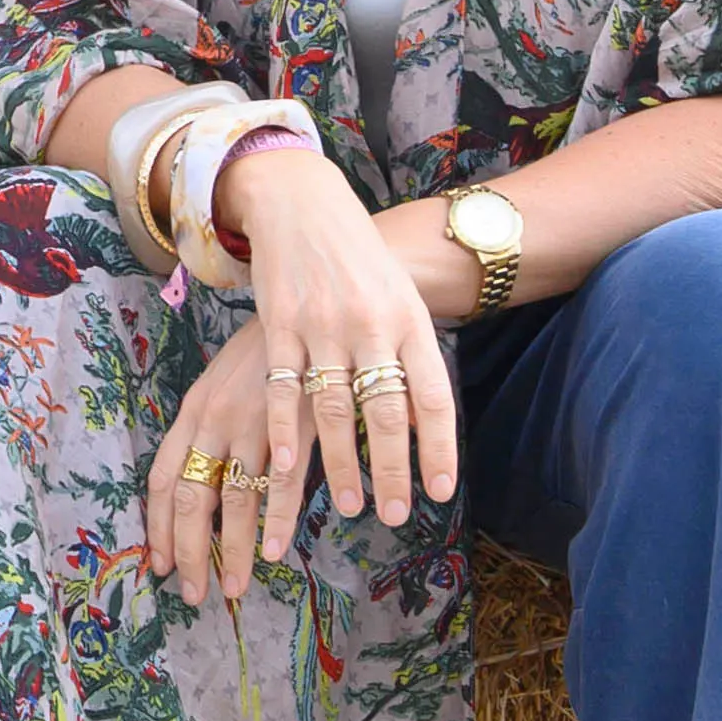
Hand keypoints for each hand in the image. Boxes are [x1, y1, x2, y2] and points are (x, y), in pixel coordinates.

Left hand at [144, 321, 279, 603]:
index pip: (164, 480)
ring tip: (233, 587)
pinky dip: (277, 523)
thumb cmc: (263, 354)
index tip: (159, 564)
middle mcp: (213, 422)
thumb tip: (204, 487)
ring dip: (232, 550)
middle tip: (191, 592)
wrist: (306, 310)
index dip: (159, 527)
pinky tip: (275, 553)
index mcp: (191, 413)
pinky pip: (283, 485)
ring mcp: (252, 425)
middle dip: (188, 551)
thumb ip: (211, 433)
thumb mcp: (222, 387)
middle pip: (192, 499)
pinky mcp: (293, 427)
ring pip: (234, 501)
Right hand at [222, 149, 456, 581]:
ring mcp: (324, 325)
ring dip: (342, 463)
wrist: (304, 204)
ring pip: (336, 407)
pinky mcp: (280, 324)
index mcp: (409, 322)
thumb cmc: (359, 262)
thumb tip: (423, 423)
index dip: (438, 449)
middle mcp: (371, 326)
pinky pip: (285, 387)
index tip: (440, 494)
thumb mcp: (398, 299)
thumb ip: (408, 355)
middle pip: (387, 410)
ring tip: (349, 505)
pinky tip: (285, 466)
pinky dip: (286, 430)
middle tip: (396, 516)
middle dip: (393, 469)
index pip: (432, 396)